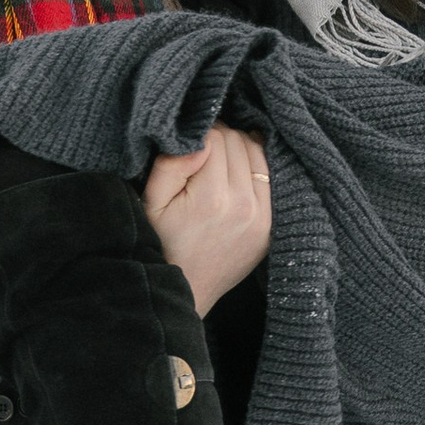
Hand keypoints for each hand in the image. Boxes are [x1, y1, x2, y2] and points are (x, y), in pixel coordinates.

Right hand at [141, 124, 270, 315]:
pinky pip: (271, 177)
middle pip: (239, 142)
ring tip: (219, 160)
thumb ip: (171, 166)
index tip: (190, 144)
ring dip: (239, 148)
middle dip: (220, 139)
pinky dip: (256, 166)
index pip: (216, 138)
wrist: (186, 290)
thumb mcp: (152, 203)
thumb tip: (200, 141)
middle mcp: (244, 206)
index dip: (200, 134)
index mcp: (212, 199)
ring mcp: (263, 217)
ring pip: (258, 154)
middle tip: (203, 150)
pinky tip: (240, 169)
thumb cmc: (162, 243)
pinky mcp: (271, 225)